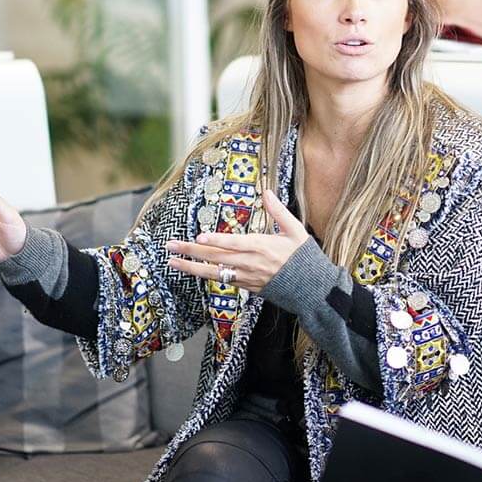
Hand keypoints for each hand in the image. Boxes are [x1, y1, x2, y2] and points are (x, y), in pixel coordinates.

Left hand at [165, 189, 307, 293]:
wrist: (311, 289)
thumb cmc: (304, 258)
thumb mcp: (295, 230)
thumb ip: (278, 211)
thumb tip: (266, 192)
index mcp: (262, 247)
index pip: (234, 243)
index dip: (216, 240)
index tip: (199, 236)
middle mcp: (250, 263)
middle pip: (216, 257)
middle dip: (191, 251)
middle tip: (170, 245)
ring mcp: (247, 277)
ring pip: (214, 272)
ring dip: (191, 267)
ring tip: (172, 261)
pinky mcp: (247, 286)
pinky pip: (223, 280)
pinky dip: (206, 275)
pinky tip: (193, 270)